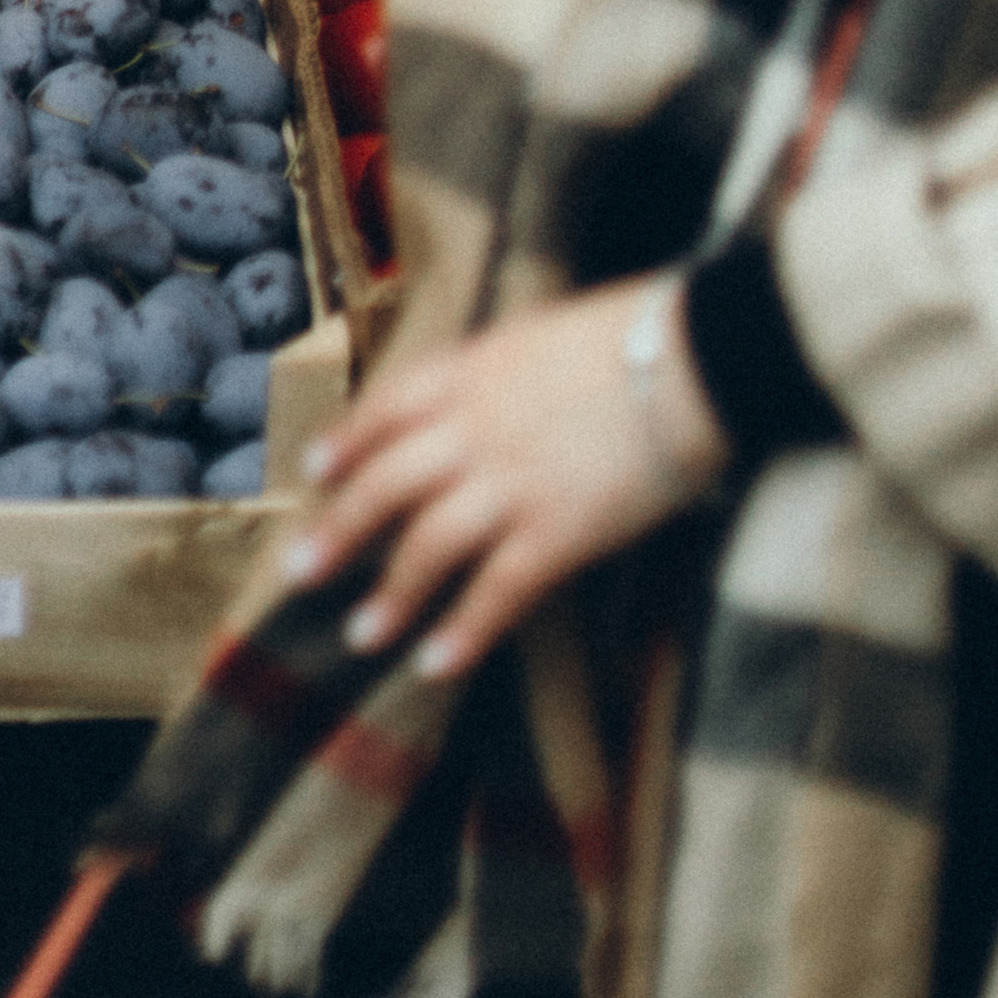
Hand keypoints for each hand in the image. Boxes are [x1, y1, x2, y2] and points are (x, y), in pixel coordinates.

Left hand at [281, 277, 728, 684]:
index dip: (347, 442)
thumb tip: (478, 393)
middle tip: (300, 570)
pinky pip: (496, 592)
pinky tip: (435, 664)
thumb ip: (500, 369)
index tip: (315, 472)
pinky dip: (462, 632)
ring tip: (359, 635)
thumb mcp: (544, 333)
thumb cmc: (635, 336)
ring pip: (427, 546)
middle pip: (386, 484)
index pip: (387, 407)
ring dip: (390, 596)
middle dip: (340, 530)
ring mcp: (512, 483)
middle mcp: (475, 428)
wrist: (696, 359)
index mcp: (472, 370)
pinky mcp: (559, 533)